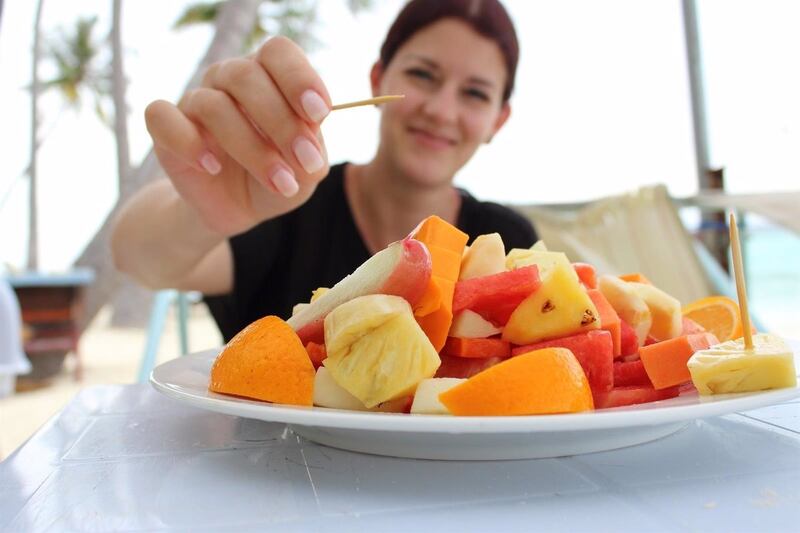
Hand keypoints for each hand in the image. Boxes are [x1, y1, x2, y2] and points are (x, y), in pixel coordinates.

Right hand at [144, 37, 331, 235]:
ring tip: (280, 182)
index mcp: (268, 76)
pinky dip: (189, 143)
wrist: (240, 210)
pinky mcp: (166, 129)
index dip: (298, 77)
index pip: (277, 52)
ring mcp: (195, 101)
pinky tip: (213, 167)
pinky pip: (162, 118)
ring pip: (214, 105)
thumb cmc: (278, 177)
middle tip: (306, 161)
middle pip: (246, 75)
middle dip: (282, 122)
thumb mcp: (306, 170)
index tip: (319, 113)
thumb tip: (308, 133)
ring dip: (252, 147)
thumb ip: (312, 149)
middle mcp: (229, 79)